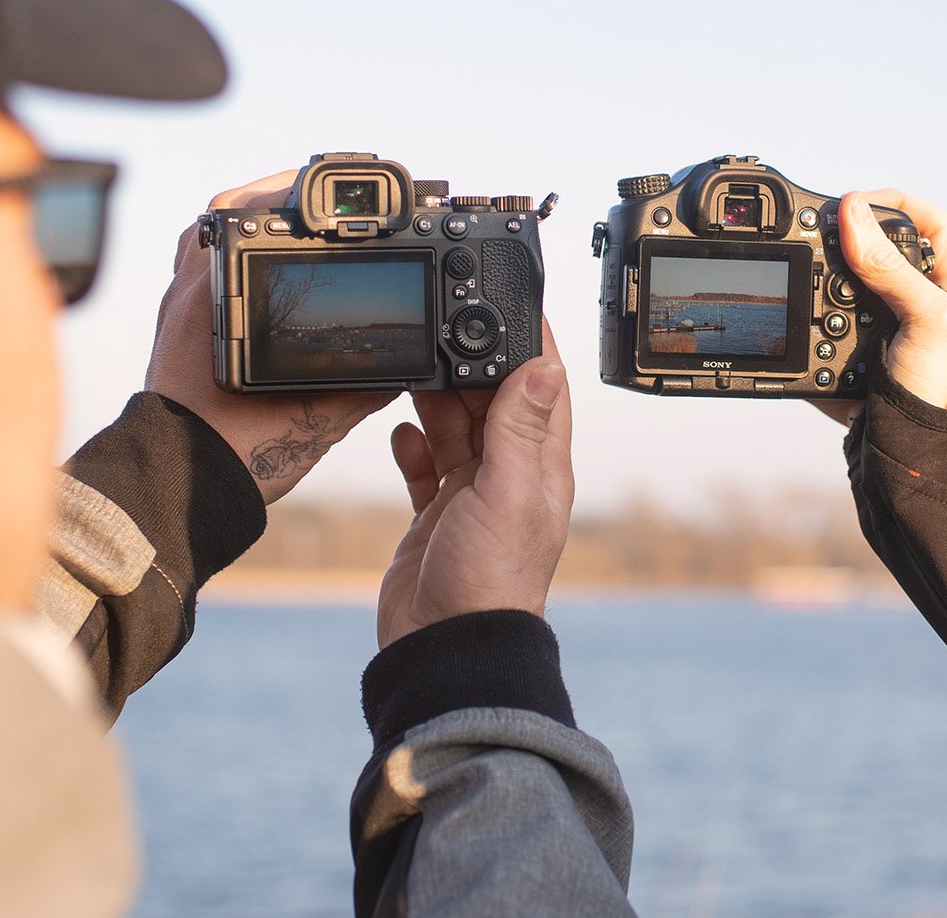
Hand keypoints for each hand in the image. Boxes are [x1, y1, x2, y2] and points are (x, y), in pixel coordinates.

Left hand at [144, 170, 398, 504]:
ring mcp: (177, 307)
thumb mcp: (313, 415)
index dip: (297, 194)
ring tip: (289, 225)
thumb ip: (361, 384)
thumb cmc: (231, 453)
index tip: (332, 191)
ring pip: (207, 238)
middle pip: (227, 213)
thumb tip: (404, 368)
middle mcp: (191, 290)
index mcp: (219, 296)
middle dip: (273, 200)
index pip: (254, 216)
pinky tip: (262, 276)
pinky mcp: (174, 329)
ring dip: (245, 226)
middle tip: (314, 200)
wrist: (178, 490)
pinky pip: (199, 272)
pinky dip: (229, 262)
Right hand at [377, 319, 572, 647]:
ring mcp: (472, 498)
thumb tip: (547, 366)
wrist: (445, 647)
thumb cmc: (489, 579)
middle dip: (471, 364)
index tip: (515, 299)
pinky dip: (413, 445)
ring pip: (456, 429)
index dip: (531, 344)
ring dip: (437, 398)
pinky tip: (399, 429)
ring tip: (414, 364)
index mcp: (541, 468)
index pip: (543, 390)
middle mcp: (510, 478)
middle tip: (443, 325)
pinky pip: (426, 467)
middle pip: (493, 402)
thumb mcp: (509, 491)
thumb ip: (521, 429)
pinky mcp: (436, 517)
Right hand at [816, 189, 946, 425]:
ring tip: (803, 290)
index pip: (930, 225)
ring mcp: (885, 342)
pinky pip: (821, 345)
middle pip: (877, 259)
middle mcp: (918, 311)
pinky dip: (805, 341)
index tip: (857, 201)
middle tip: (815, 241)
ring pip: (842, 301)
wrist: (934, 462)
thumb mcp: (930, 318)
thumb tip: (851, 212)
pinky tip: (796, 338)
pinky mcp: (856, 374)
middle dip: (844, 249)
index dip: (897, 204)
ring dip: (819, 296)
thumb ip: (889, 266)